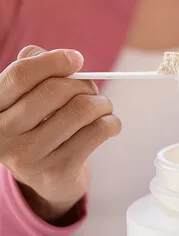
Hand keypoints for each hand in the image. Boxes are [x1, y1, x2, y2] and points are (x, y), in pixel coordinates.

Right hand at [0, 46, 120, 222]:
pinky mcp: (55, 172)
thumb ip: (36, 66)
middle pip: (54, 90)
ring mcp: (27, 157)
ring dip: (102, 103)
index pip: (20, 75)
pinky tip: (109, 125)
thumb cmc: (40, 124)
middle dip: (84, 84)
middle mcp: (2, 135)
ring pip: (81, 109)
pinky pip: (97, 132)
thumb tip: (66, 57)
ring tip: (102, 107)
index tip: (77, 59)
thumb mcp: (27, 95)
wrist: (46, 177)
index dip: (53, 61)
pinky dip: (111, 122)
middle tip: (93, 90)